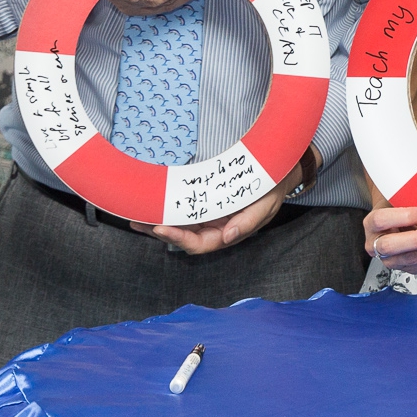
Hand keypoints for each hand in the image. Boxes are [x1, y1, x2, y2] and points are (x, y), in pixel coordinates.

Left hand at [139, 155, 310, 255]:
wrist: (278, 172)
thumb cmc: (272, 190)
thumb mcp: (266, 205)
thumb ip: (249, 222)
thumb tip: (229, 236)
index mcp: (229, 233)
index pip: (199, 244)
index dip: (179, 238)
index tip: (161, 228)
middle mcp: (216, 228)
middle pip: (184, 237)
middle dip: (160, 232)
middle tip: (138, 222)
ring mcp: (210, 216)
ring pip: (181, 225)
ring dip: (159, 222)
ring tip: (137, 217)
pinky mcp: (207, 202)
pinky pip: (185, 209)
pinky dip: (169, 208)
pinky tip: (154, 203)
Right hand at [364, 204, 416, 273]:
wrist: (395, 218)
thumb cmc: (397, 206)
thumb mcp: (398, 199)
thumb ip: (409, 199)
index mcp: (371, 223)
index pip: (380, 220)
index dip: (402, 217)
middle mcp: (375, 244)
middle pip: (390, 246)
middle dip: (416, 239)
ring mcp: (388, 258)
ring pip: (408, 259)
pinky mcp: (403, 267)